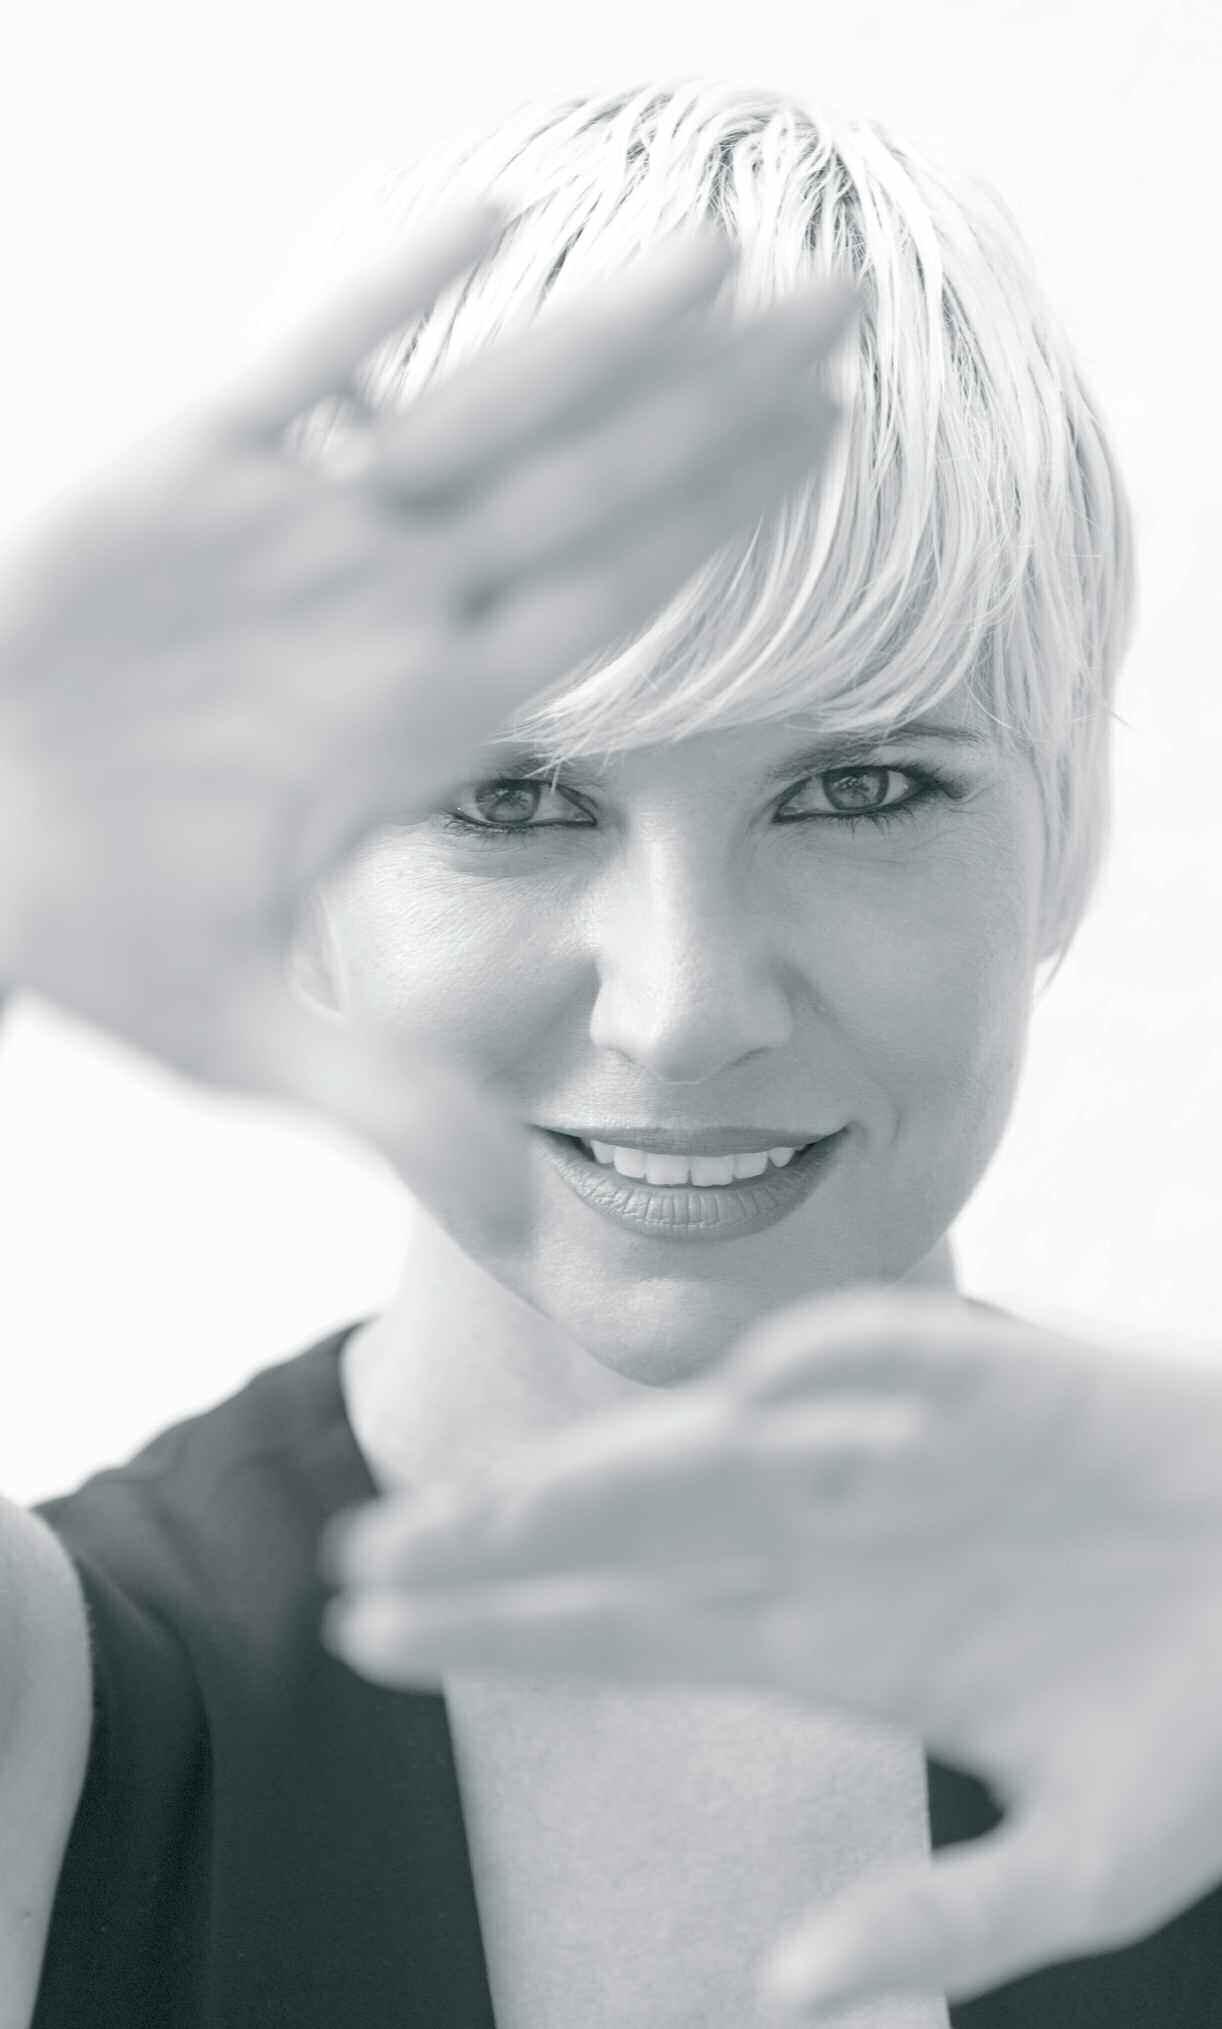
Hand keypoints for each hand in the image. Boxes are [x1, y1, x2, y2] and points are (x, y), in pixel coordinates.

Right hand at [0, 199, 855, 1223]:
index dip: (715, 526)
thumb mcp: (255, 1041)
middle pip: (577, 488)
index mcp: (415, 716)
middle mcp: (379, 610)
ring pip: (468, 414)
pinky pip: (300, 373)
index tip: (833, 451)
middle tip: (843, 303)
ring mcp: (288, 539)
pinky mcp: (178, 480)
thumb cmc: (97, 931)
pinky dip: (381, 297)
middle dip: (708, 399)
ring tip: (721, 250)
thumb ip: (403, 1111)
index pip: (605, 605)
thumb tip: (536, 1238)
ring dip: (592, 334)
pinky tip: (492, 214)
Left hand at [320, 1287, 1221, 2016]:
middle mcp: (844, 1540)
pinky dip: (827, 1363)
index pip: (636, 1632)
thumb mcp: (1090, 1865)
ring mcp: (911, 1457)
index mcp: (843, 1641)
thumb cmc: (1212, 1724)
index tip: (375, 1633)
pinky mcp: (1008, 1383)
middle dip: (499, 1554)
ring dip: (596, 1477)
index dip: (508, 1632)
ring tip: (470, 1507)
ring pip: (721, 1453)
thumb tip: (778, 1989)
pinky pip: (899, 1359)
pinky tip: (743, 1385)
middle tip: (358, 1565)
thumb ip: (939, 1915)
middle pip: (639, 1541)